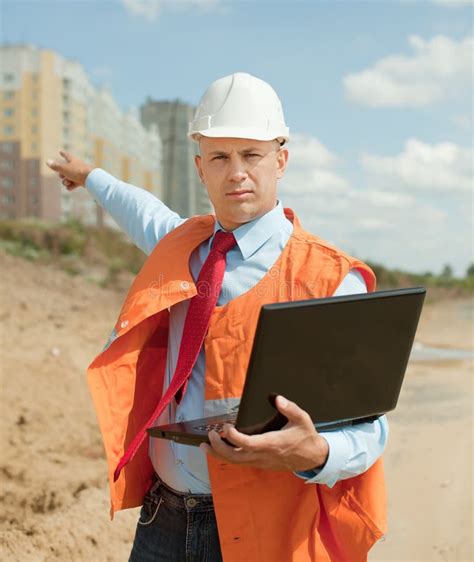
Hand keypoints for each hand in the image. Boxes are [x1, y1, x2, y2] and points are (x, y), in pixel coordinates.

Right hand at [46, 150, 93, 189]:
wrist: (91, 179)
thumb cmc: (77, 171)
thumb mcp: (64, 168)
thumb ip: (55, 166)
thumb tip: (47, 161)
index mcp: (73, 160)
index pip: (67, 156)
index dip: (63, 154)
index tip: (60, 151)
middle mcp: (77, 166)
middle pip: (66, 170)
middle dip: (61, 174)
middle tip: (61, 176)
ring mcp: (80, 174)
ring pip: (69, 178)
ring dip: (65, 181)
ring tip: (67, 182)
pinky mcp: (82, 181)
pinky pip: (74, 184)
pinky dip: (71, 186)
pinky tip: (70, 187)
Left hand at [200, 395, 328, 471]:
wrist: (313, 457)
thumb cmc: (305, 436)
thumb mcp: (302, 418)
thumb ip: (290, 408)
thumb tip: (277, 398)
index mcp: (272, 443)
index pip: (247, 443)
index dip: (233, 437)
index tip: (225, 426)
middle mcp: (264, 455)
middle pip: (235, 456)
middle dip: (218, 447)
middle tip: (209, 435)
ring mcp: (261, 462)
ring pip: (235, 462)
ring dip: (218, 454)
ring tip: (204, 445)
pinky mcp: (260, 464)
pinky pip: (240, 463)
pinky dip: (227, 457)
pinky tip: (219, 450)